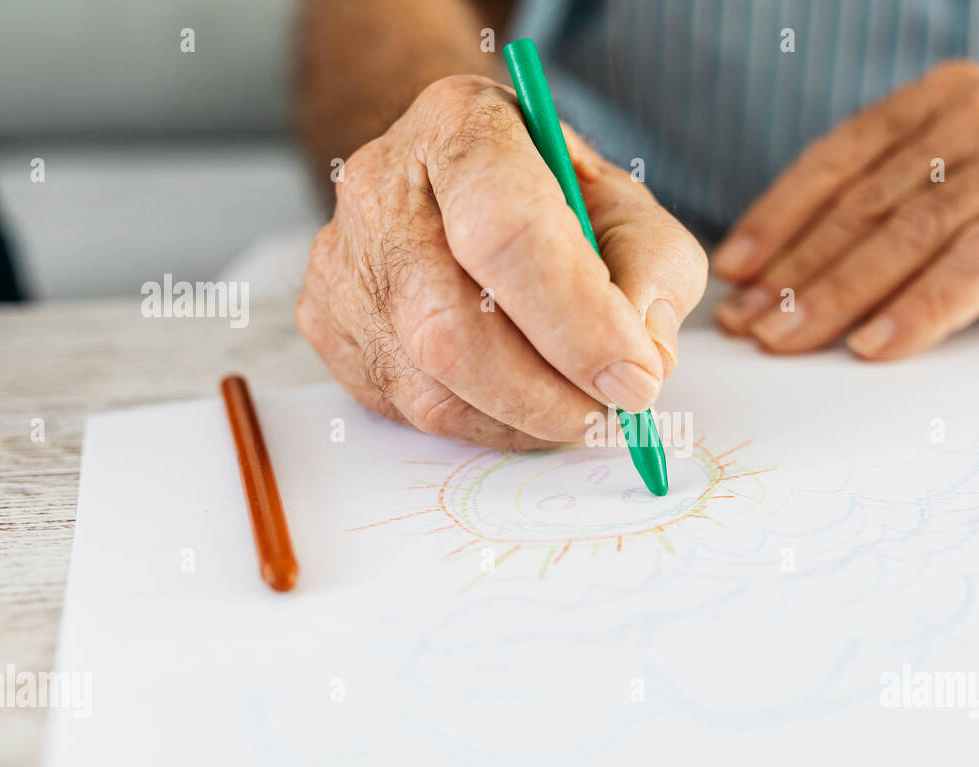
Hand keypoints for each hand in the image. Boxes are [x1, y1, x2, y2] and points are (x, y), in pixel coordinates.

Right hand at [298, 75, 705, 448]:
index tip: (635, 378)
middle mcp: (380, 188)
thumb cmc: (551, 200)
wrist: (460, 189)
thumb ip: (652, 272)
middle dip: (548, 393)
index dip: (577, 321)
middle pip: (452, 326)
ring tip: (574, 405)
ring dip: (522, 420)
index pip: (507, 230)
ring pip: (431, 385)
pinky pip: (410, 411)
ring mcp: (342, 262)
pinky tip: (522, 403)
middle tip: (608, 411)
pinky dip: (486, 426)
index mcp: (460, 128)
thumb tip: (641, 361)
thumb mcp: (628, 210)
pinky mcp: (326, 325)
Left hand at [711, 60, 978, 358]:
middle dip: (797, 271)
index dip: (780, 218)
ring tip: (791, 341)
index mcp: (944, 103)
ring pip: (911, 232)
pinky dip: (924, 307)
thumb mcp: (977, 183)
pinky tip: (878, 345)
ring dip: (841, 294)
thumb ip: (905, 208)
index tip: (733, 274)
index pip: (840, 160)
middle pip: (866, 203)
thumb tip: (799, 280)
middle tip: (749, 326)